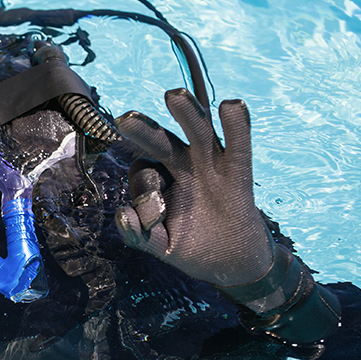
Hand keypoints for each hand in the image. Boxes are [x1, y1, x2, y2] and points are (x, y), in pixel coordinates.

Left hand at [114, 88, 273, 287]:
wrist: (231, 262)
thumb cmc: (191, 247)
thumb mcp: (160, 245)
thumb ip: (139, 234)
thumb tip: (122, 214)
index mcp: (160, 180)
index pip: (143, 172)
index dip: (144, 192)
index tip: (155, 219)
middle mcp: (183, 165)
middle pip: (161, 141)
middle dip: (144, 130)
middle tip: (125, 119)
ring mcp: (211, 165)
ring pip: (198, 132)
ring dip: (186, 113)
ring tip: (173, 97)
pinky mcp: (238, 174)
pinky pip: (238, 145)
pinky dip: (236, 126)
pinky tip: (232, 106)